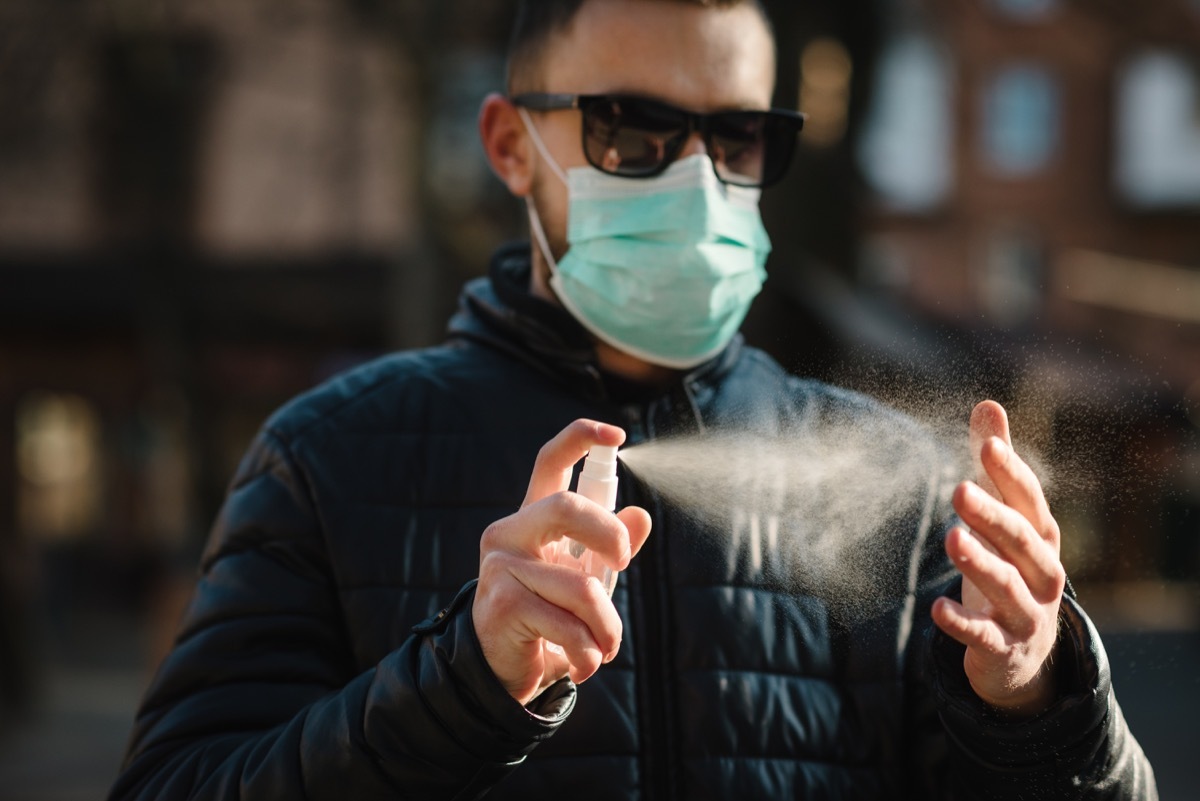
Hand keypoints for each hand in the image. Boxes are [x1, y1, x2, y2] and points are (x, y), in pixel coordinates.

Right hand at [473, 420, 651, 705]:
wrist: (504, 670)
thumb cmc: (549, 615)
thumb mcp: (586, 577)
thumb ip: (611, 545)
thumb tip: (642, 515)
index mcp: (533, 516)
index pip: (550, 461)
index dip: (581, 438)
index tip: (616, 433)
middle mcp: (511, 532)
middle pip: (565, 506)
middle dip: (609, 534)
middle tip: (623, 563)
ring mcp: (502, 567)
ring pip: (580, 586)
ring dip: (607, 626)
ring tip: (606, 646)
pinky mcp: (503, 604)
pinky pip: (567, 624)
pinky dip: (588, 650)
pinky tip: (585, 663)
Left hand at [932, 400, 1065, 715]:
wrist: (1024, 657)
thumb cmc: (1011, 571)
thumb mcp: (1005, 520)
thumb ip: (995, 467)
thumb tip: (988, 404)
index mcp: (1040, 537)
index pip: (1030, 500)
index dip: (1011, 473)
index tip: (988, 445)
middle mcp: (1042, 574)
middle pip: (1022, 540)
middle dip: (993, 514)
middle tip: (960, 488)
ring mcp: (1026, 613)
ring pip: (1006, 587)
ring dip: (980, 562)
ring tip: (952, 537)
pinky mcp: (1003, 648)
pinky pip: (984, 636)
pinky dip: (962, 623)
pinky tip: (937, 608)